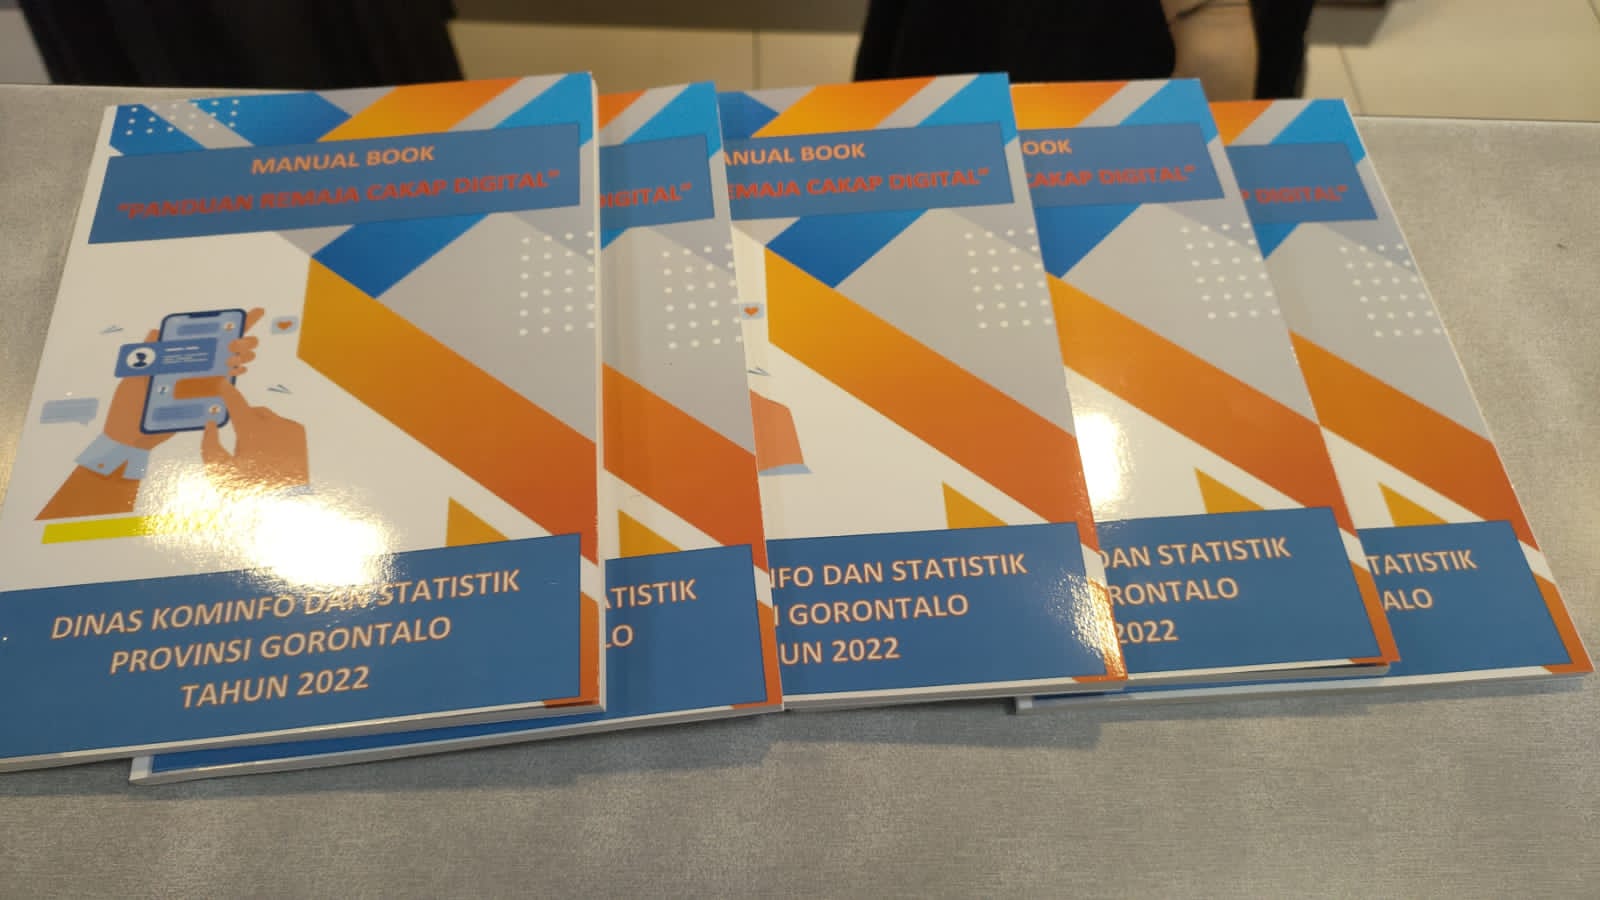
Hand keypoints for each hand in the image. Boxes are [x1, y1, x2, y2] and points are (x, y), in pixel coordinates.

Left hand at [104, 308, 264, 449]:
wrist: (131, 438)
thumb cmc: (129, 406)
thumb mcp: (133, 378)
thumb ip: (145, 358)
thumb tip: (156, 331)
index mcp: (172, 363)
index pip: (197, 342)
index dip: (220, 329)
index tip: (242, 316)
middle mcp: (186, 373)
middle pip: (217, 353)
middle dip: (239, 343)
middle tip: (248, 342)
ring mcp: (194, 388)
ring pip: (222, 370)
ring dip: (239, 360)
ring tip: (246, 357)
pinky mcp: (198, 404)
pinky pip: (218, 392)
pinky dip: (231, 381)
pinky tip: (239, 374)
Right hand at [201, 381, 309, 492]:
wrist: (285, 500)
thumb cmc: (250, 488)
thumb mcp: (220, 471)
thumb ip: (210, 445)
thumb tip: (211, 425)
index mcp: (252, 430)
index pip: (236, 403)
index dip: (227, 392)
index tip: (222, 383)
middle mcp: (273, 424)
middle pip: (252, 412)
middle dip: (244, 422)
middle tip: (242, 445)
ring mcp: (289, 428)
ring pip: (268, 419)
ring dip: (260, 428)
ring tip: (259, 454)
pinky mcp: (300, 435)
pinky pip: (283, 426)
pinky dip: (275, 434)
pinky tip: (274, 453)